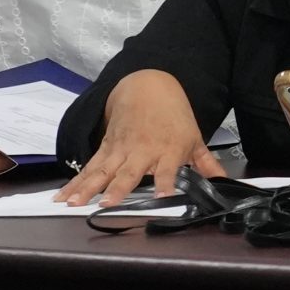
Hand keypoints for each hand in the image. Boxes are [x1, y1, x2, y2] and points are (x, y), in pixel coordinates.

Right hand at [56, 69, 225, 206]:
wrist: (148, 86)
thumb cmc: (174, 116)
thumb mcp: (195, 138)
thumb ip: (207, 165)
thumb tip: (226, 183)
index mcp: (167, 150)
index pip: (168, 171)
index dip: (166, 184)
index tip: (164, 197)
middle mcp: (142, 152)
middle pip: (128, 172)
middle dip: (118, 188)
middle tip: (107, 203)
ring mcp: (120, 150)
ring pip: (102, 172)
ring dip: (87, 188)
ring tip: (73, 203)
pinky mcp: (105, 149)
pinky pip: (88, 168)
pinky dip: (74, 182)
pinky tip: (62, 196)